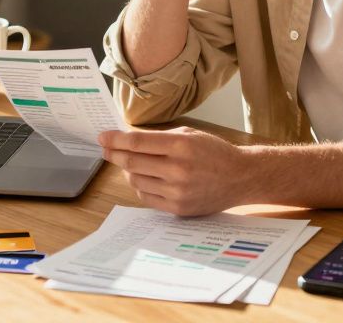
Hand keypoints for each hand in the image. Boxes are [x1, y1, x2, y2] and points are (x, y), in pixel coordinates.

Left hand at [98, 127, 251, 215]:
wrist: (240, 177)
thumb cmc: (214, 152)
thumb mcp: (189, 135)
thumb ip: (159, 137)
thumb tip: (127, 139)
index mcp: (181, 145)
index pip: (137, 143)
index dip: (115, 140)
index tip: (102, 137)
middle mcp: (178, 169)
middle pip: (132, 162)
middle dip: (114, 154)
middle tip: (106, 149)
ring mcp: (178, 191)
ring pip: (136, 180)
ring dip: (127, 171)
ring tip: (129, 163)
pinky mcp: (178, 208)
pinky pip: (146, 197)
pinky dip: (139, 186)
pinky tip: (142, 178)